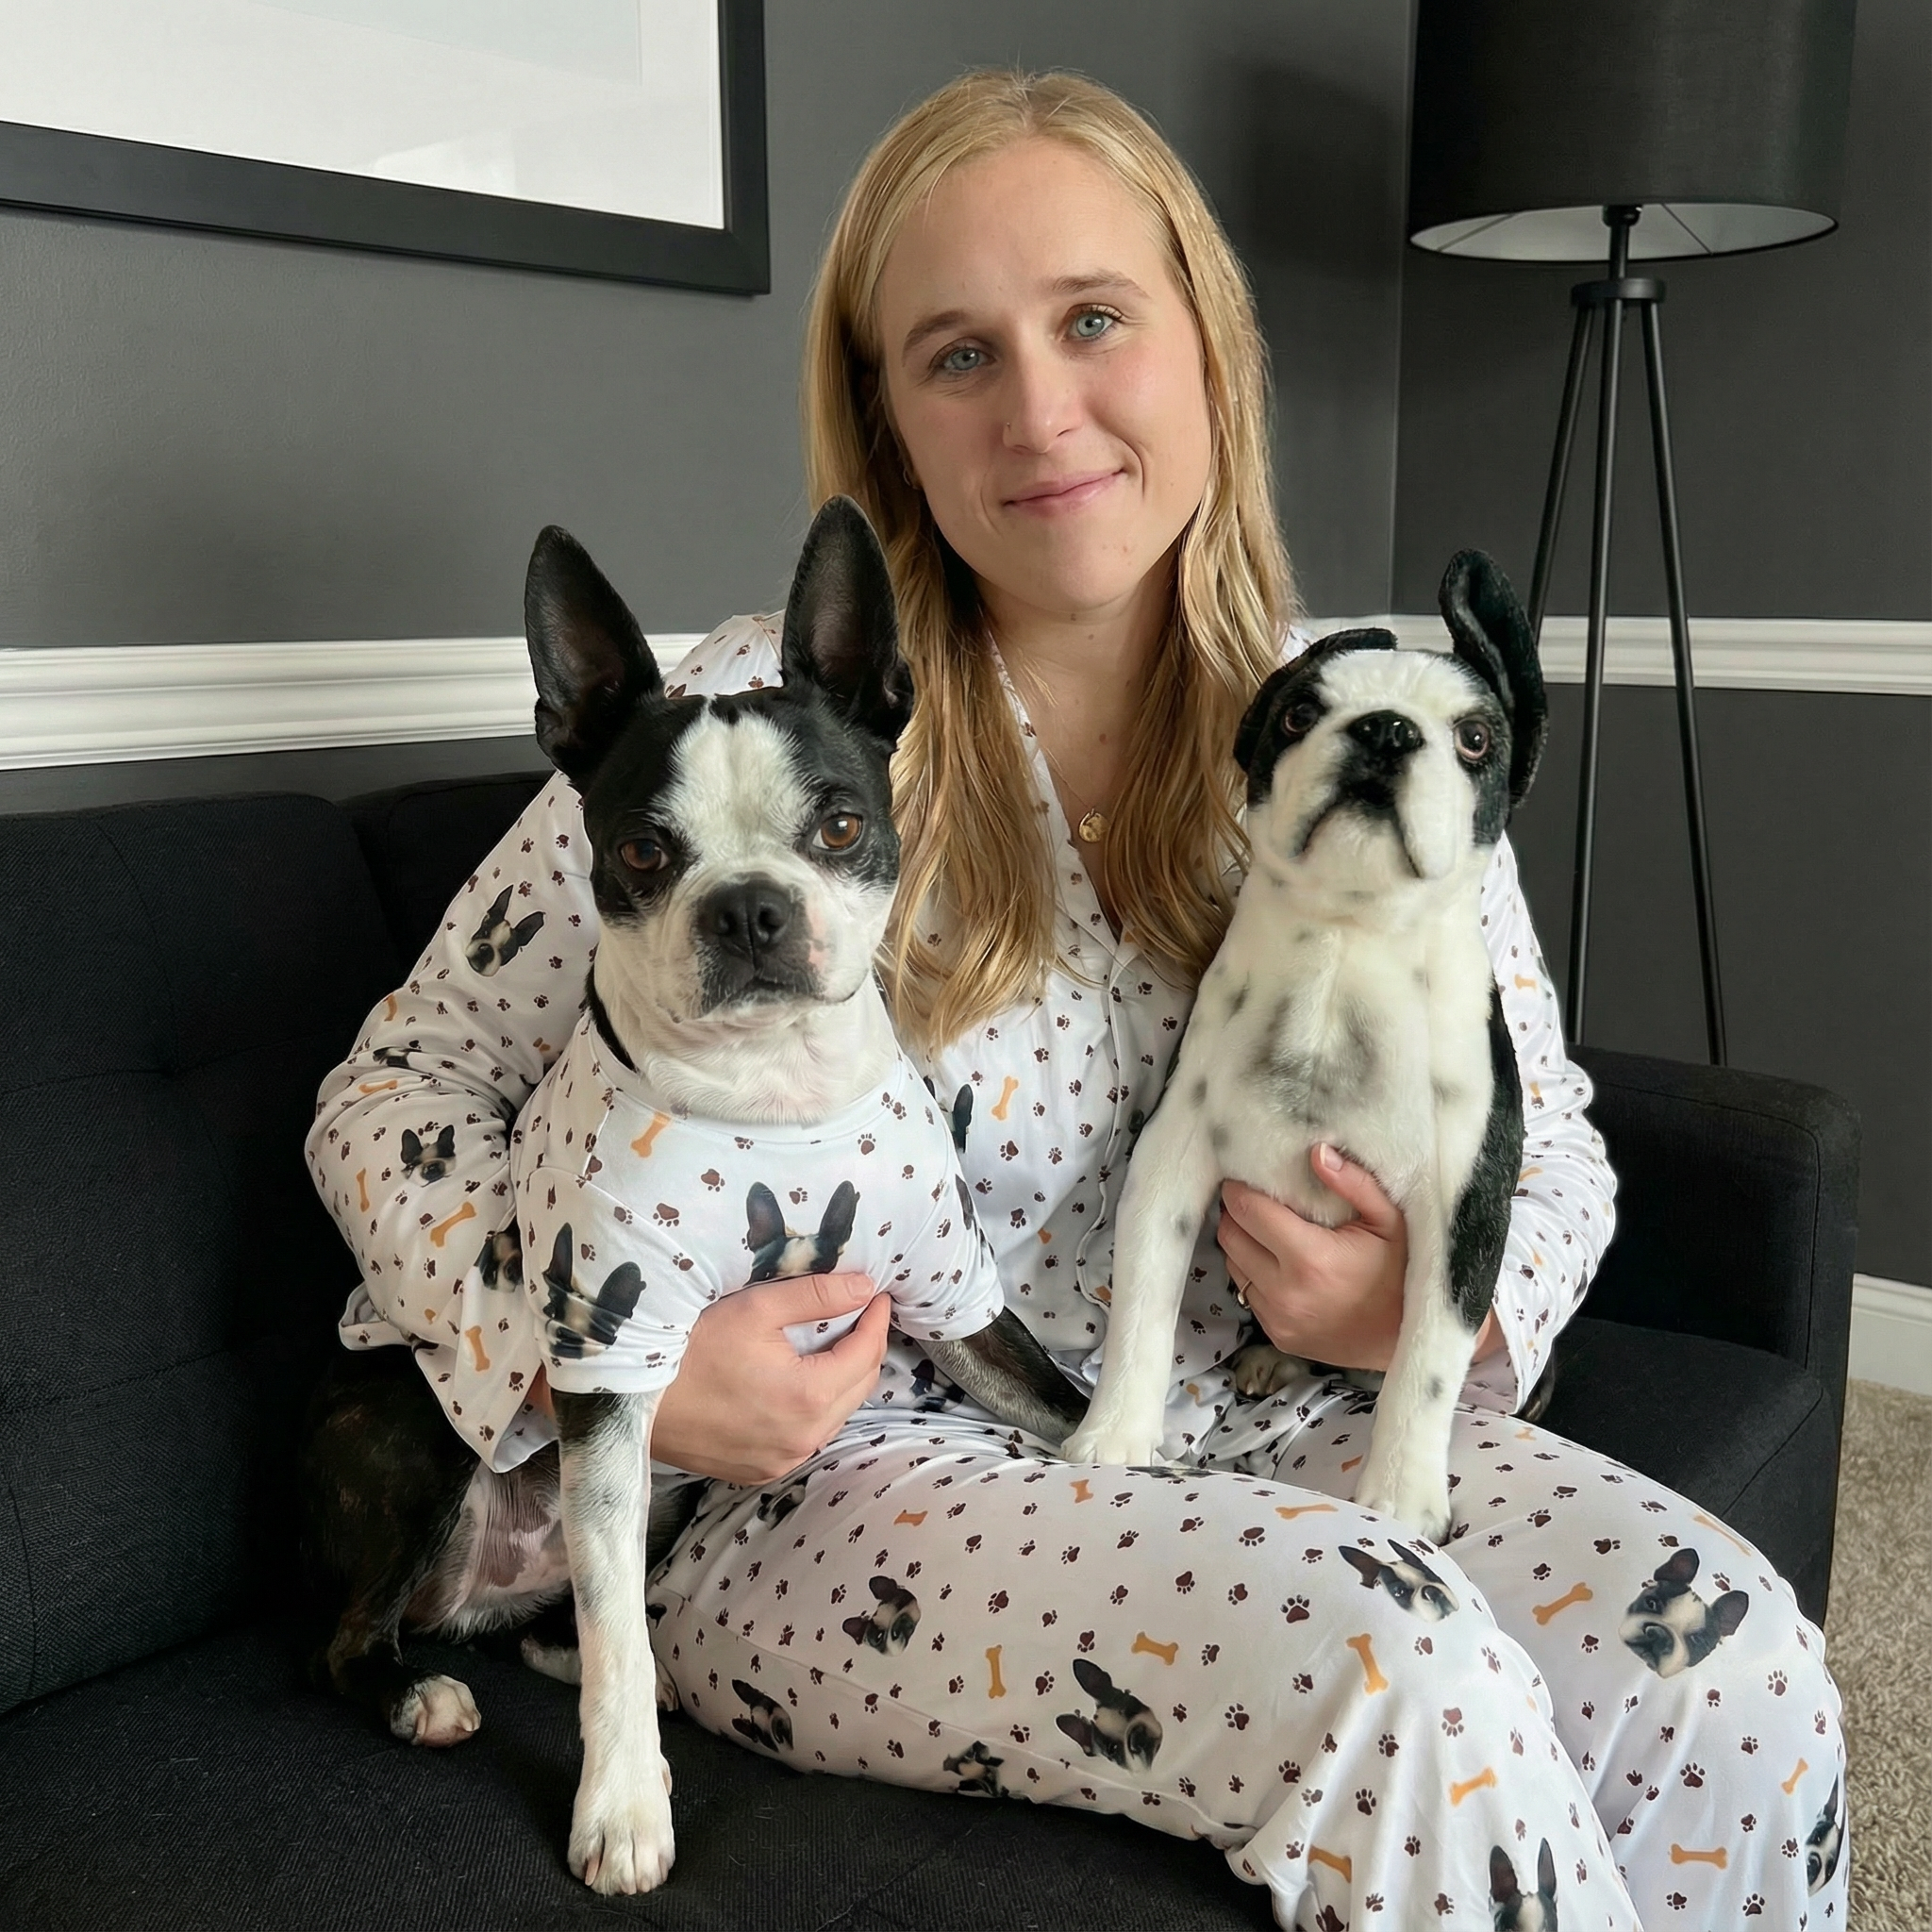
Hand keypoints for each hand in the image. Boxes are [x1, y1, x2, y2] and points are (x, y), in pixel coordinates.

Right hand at [648, 1272, 889, 1483]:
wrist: (634, 1401)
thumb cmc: (691, 1348)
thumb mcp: (756, 1309)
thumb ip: (817, 1296)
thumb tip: (865, 1287)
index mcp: (809, 1397)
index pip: (866, 1354)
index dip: (876, 1320)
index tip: (877, 1294)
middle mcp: (804, 1439)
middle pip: (858, 1388)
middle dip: (866, 1348)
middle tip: (861, 1314)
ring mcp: (782, 1461)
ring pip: (836, 1415)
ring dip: (843, 1379)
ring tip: (836, 1343)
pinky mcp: (760, 1471)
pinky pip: (808, 1437)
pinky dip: (816, 1408)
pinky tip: (803, 1383)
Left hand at [1218, 1147, 1501, 1371]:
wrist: (1408, 1339)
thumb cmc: (1401, 1274)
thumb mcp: (1390, 1221)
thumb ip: (1354, 1183)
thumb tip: (1317, 1152)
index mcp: (1310, 1258)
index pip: (1248, 1211)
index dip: (1239, 1189)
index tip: (1244, 1176)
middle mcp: (1285, 1292)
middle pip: (1230, 1236)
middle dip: (1236, 1212)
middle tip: (1254, 1199)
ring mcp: (1277, 1318)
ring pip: (1232, 1265)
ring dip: (1242, 1243)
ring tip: (1265, 1229)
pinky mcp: (1277, 1335)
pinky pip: (1247, 1294)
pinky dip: (1253, 1274)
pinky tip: (1278, 1263)